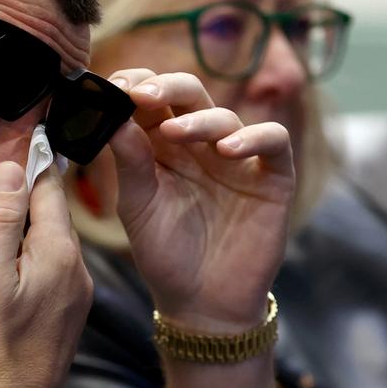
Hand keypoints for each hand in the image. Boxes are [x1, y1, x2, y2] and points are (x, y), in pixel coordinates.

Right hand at [0, 161, 91, 387]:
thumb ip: (2, 220)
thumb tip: (14, 166)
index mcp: (59, 253)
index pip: (50, 187)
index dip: (34, 157)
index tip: (30, 126)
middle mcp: (78, 269)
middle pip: (55, 210)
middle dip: (32, 186)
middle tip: (10, 157)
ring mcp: (76, 294)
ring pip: (53, 238)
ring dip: (31, 219)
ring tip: (5, 201)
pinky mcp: (67, 313)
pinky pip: (53, 264)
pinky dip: (34, 249)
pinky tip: (13, 253)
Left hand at [107, 70, 294, 327]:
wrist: (202, 303)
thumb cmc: (165, 254)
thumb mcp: (138, 205)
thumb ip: (129, 161)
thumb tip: (112, 114)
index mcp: (163, 146)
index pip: (152, 99)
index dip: (136, 84)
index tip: (114, 86)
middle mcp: (200, 144)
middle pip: (189, 94)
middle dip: (166, 87)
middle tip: (142, 94)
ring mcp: (239, 158)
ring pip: (226, 116)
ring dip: (200, 118)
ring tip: (178, 132)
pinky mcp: (272, 177)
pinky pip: (274, 141)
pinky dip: (254, 137)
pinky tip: (229, 150)